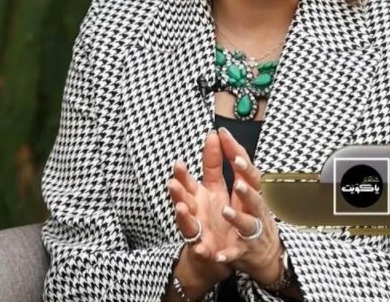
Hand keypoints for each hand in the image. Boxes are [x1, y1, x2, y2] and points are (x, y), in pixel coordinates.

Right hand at [168, 131, 231, 285]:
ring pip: (187, 222)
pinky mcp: (203, 249)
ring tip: (180, 208)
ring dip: (183, 216)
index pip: (196, 176)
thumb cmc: (214, 218)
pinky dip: (199, 249)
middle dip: (178, 189)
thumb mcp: (216, 188)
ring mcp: (198, 230)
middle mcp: (195, 210)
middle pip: (184, 198)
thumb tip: (213, 135)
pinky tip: (199, 248)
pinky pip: (201, 250)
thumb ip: (213, 164)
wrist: (215, 254)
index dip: (198, 162)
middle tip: (173, 180)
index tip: (205, 141)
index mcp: (201, 195)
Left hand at [214, 127, 285, 285]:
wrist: (265, 255)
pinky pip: (235, 254)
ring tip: (225, 211)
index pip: (247, 172)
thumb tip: (220, 136)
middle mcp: (255, 210)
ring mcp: (252, 232)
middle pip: (253, 197)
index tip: (226, 137)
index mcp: (252, 194)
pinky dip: (228, 255)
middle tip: (237, 174)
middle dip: (245, 186)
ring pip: (247, 223)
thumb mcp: (243, 189)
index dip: (238, 155)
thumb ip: (231, 165)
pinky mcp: (244, 251)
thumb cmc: (252, 216)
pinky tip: (219, 255)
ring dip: (237, 217)